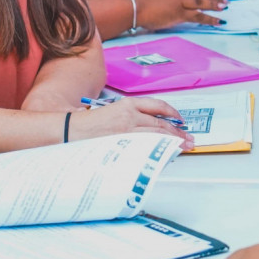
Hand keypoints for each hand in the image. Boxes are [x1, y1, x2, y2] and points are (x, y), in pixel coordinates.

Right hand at [71, 97, 194, 149]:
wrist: (69, 131)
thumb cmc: (86, 127)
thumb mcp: (110, 114)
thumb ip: (129, 120)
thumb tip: (150, 132)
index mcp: (126, 104)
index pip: (157, 106)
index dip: (172, 113)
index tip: (180, 120)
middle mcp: (129, 114)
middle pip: (160, 123)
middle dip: (177, 132)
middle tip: (189, 139)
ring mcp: (127, 129)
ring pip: (157, 135)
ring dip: (173, 142)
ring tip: (184, 147)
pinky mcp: (124, 142)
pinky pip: (147, 146)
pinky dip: (159, 150)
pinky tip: (166, 154)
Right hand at [134, 0, 227, 29]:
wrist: (136, 6)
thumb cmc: (144, 0)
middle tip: (223, 0)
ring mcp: (182, 1)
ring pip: (203, 3)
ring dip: (215, 5)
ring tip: (224, 7)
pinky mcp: (181, 14)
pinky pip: (199, 17)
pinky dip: (210, 19)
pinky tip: (217, 21)